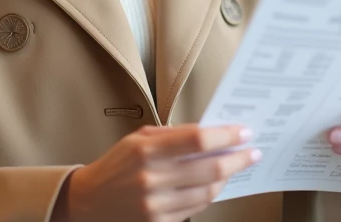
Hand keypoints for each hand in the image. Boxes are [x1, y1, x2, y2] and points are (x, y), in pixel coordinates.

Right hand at [52, 124, 260, 221]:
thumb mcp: (137, 139)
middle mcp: (151, 178)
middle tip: (252, 151)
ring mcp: (155, 205)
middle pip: (209, 167)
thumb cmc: (117, 165)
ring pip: (207, 191)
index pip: (197, 139)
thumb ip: (171, 135)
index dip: (226, 135)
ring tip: (234, 167)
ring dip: (226, 178)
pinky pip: (195, 208)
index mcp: (145, 150)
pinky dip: (209, 195)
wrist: (89, 202)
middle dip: (237, 158)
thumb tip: (209, 132)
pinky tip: (215, 184)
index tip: (243, 132)